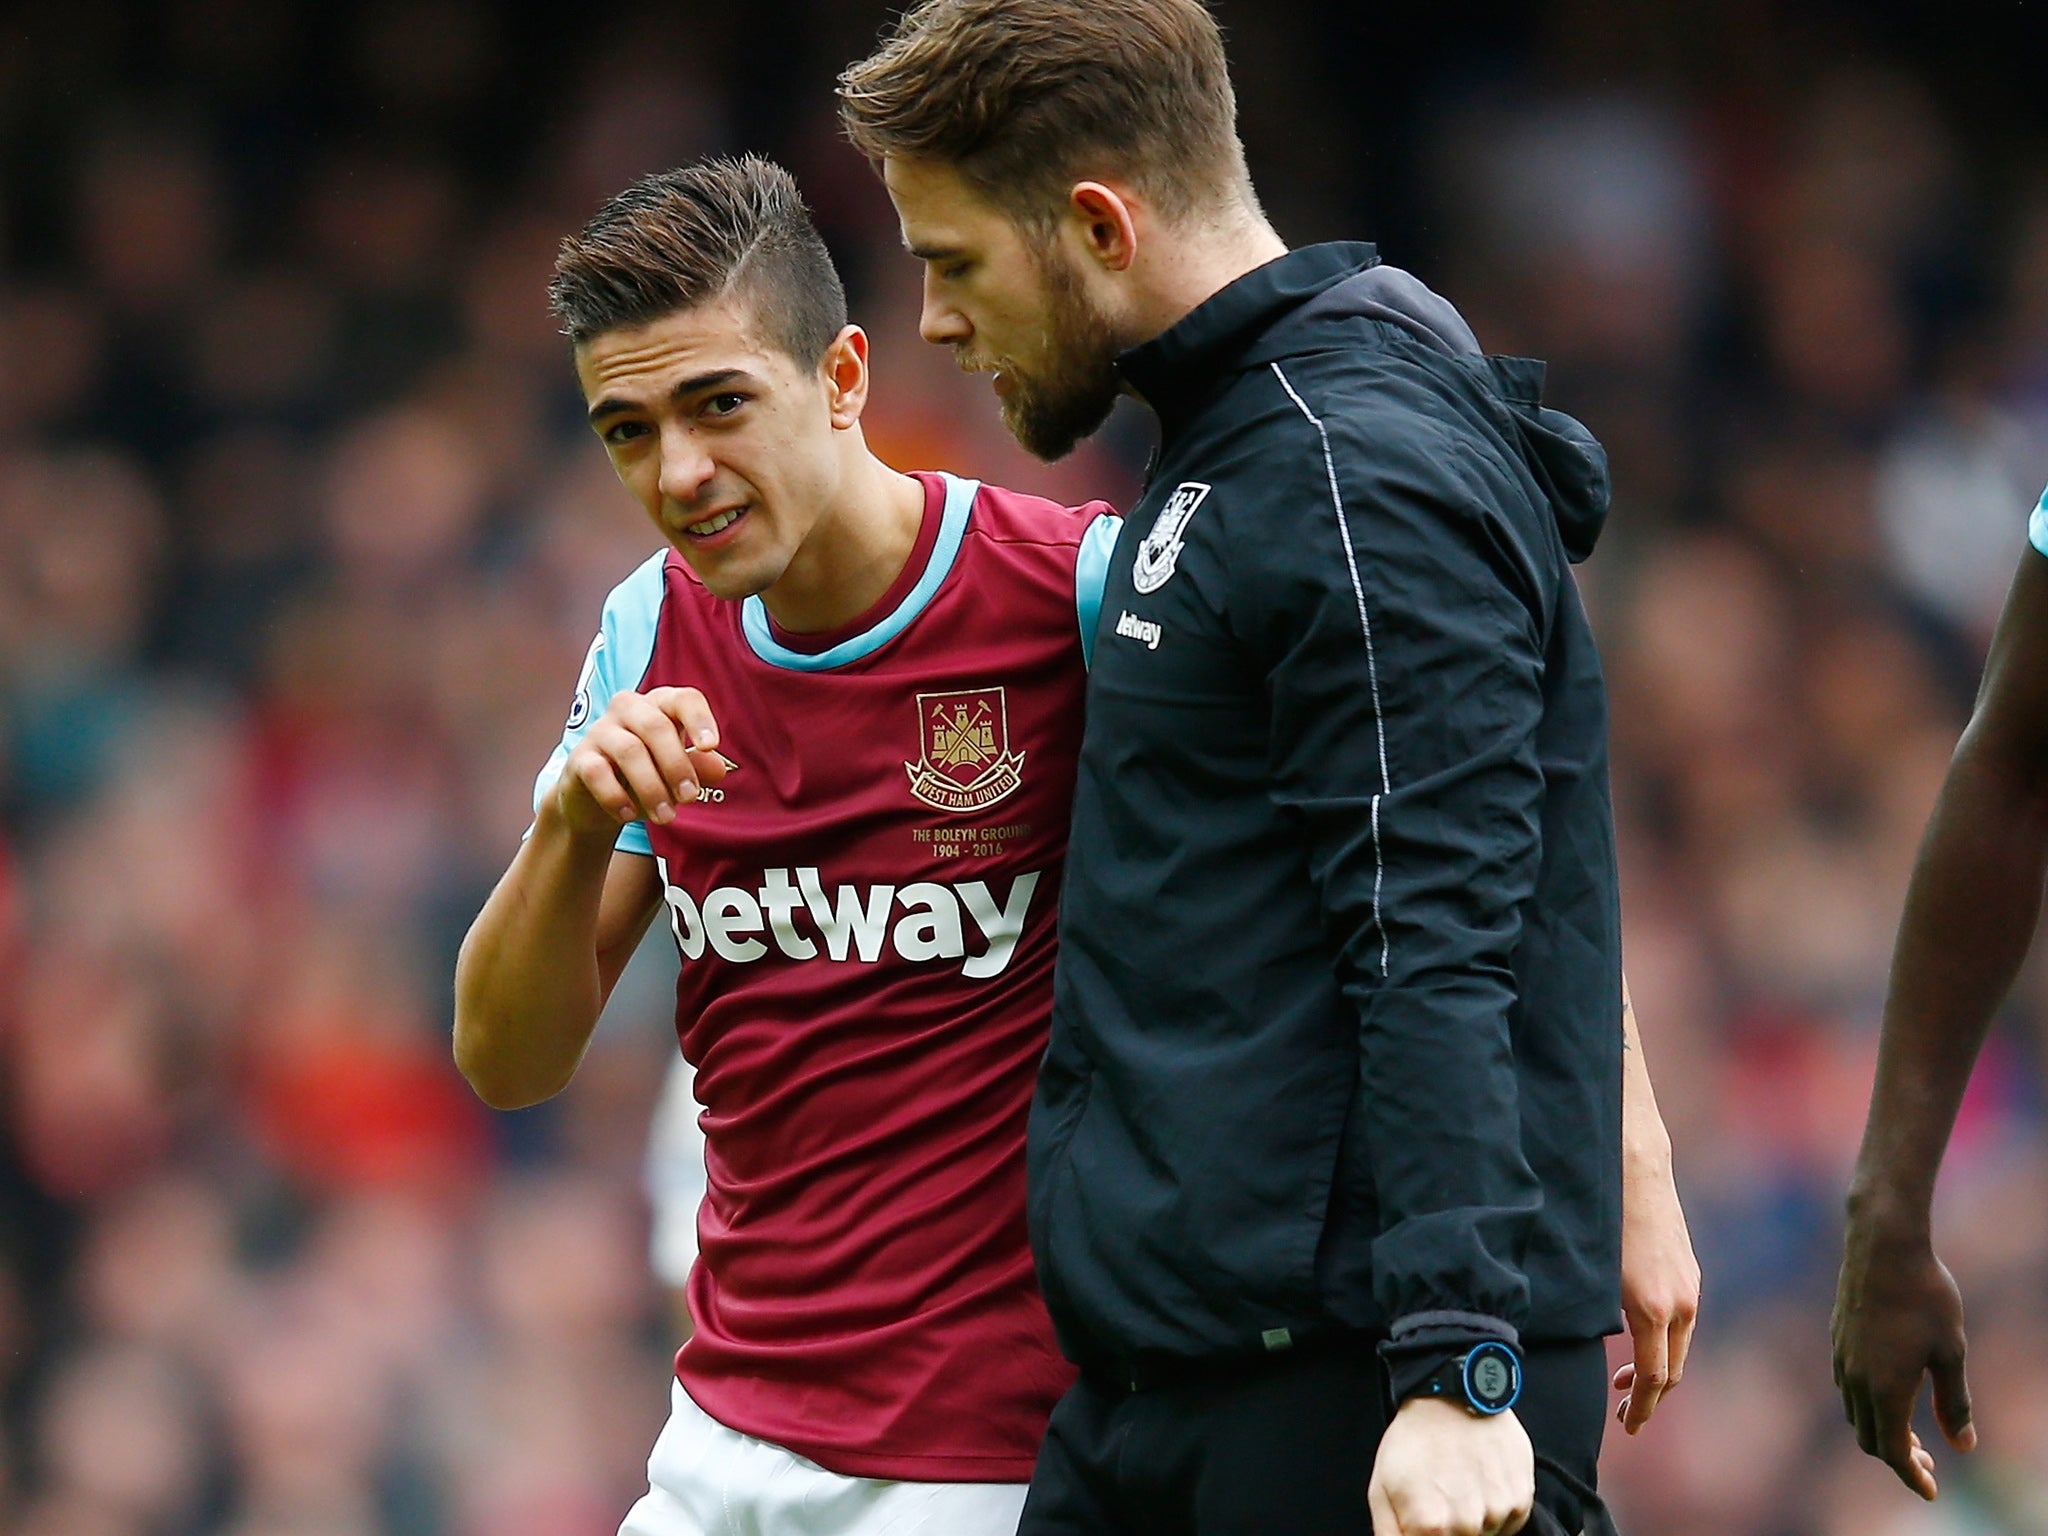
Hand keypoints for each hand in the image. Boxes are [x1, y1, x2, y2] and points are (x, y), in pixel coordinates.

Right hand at [554, 687, 728, 837]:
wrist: (597, 802)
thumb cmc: (645, 778)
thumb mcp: (677, 774)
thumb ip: (698, 768)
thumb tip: (718, 768)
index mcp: (660, 705)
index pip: (683, 699)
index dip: (699, 719)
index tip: (711, 747)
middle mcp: (629, 709)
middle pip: (656, 727)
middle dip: (677, 765)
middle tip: (689, 798)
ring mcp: (600, 731)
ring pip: (630, 750)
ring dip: (652, 787)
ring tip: (665, 816)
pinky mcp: (579, 757)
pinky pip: (597, 772)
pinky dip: (616, 797)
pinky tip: (629, 815)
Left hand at [1369, 1397, 1532, 1535]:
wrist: (1452, 1394)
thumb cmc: (1413, 1439)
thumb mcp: (1381, 1486)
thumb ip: (1388, 1534)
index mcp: (1430, 1526)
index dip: (1424, 1534)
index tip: (1424, 1521)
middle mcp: (1468, 1524)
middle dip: (1447, 1531)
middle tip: (1440, 1498)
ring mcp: (1498, 1512)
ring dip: (1473, 1522)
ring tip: (1459, 1485)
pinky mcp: (1521, 1498)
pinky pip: (1509, 1524)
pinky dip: (1495, 1511)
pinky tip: (1480, 1481)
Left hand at [1614, 1138, 1699, 1432]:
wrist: (1634, 1165)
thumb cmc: (1600, 1216)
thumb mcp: (1590, 1275)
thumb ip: (1594, 1317)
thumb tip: (1578, 1349)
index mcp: (1653, 1310)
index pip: (1653, 1378)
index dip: (1640, 1408)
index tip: (1627, 1427)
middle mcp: (1681, 1303)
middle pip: (1672, 1370)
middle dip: (1649, 1397)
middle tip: (1622, 1412)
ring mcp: (1689, 1286)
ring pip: (1679, 1345)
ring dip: (1657, 1368)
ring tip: (1625, 1380)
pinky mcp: (1688, 1270)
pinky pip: (1681, 1320)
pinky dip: (1664, 1341)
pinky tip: (1640, 1337)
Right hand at [1833, 1205, 1973, 1499]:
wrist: (1883, 1246)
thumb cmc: (1927, 1297)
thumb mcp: (1952, 1353)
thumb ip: (1954, 1403)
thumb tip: (1963, 1446)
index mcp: (1886, 1388)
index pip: (1893, 1451)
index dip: (1912, 1477)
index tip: (1931, 1492)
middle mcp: (1856, 1379)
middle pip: (1869, 1438)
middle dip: (1898, 1458)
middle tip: (1929, 1462)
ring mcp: (1842, 1358)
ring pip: (1855, 1413)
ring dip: (1881, 1430)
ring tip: (1912, 1430)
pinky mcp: (1837, 1339)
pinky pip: (1847, 1388)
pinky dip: (1868, 1406)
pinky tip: (1890, 1391)